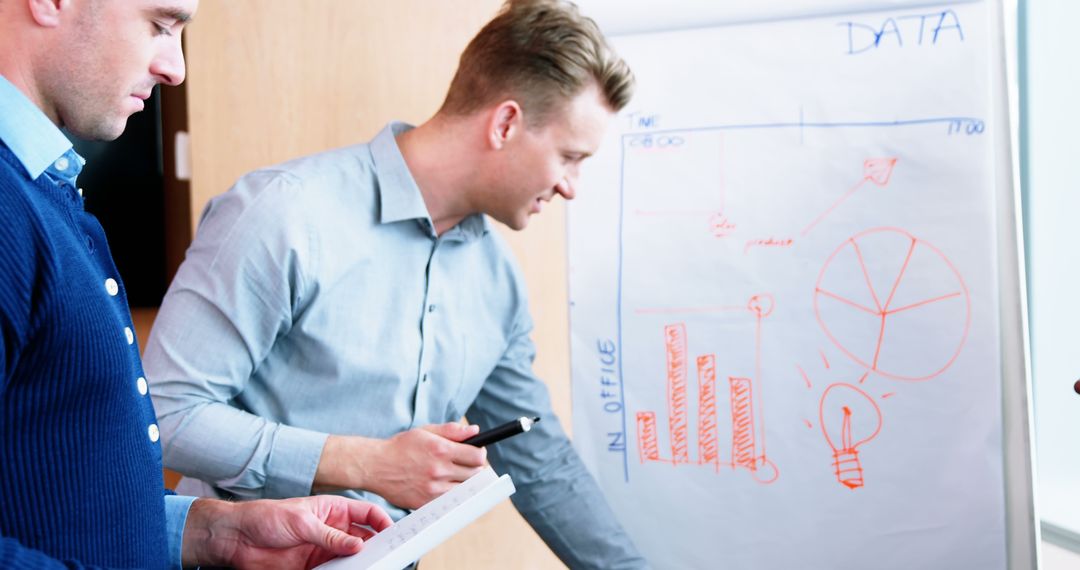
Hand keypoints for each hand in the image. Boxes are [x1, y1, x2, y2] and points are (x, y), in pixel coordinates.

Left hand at [181, 495, 392, 568]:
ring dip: (361, 563)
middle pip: (364, 539)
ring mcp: (324, 550)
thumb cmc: (266, 518)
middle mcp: (332, 530)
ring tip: (370, 567)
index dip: (383, 522)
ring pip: (353, 558)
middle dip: (377, 546)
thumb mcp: (302, 522)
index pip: (367, 514)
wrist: (237, 539)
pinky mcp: (314, 567)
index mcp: (333, 510)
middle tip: (388, 554)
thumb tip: (356, 545)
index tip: (394, 532)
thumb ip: (330, 535)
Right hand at [315, 422, 487, 508]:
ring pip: (465, 490)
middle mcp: (439, 470)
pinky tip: (444, 487)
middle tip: (467, 466)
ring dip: (465, 484)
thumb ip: (452, 431)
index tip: (476, 455)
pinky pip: (449, 502)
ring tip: (456, 477)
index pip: (477, 457)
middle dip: (475, 469)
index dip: (480, 455)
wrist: (375, 466)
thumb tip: (475, 431)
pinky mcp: (426, 503)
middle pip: (475, 475)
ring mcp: (433, 489)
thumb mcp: (425, 432)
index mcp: (441, 450)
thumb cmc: (400, 447)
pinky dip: (451, 496)